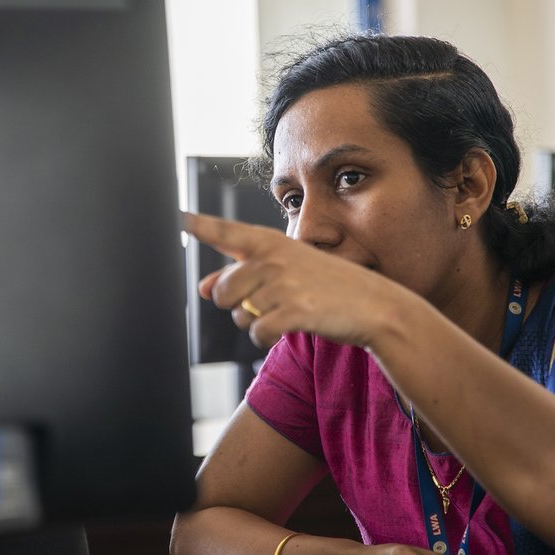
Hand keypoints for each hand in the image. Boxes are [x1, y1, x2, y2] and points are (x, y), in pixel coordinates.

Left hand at [183, 212, 409, 348]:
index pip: (226, 231)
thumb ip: (240, 276)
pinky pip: (257, 333)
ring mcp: (284, 284)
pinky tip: (287, 328)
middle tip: (270, 301)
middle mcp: (273, 258)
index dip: (200, 225)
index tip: (179, 216)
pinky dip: (266, 338)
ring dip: (256, 322)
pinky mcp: (294, 311)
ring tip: (286, 311)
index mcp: (270, 241)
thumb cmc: (325, 286)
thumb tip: (203, 288)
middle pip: (223, 291)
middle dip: (238, 305)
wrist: (375, 306)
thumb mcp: (284, 273)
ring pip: (240, 315)